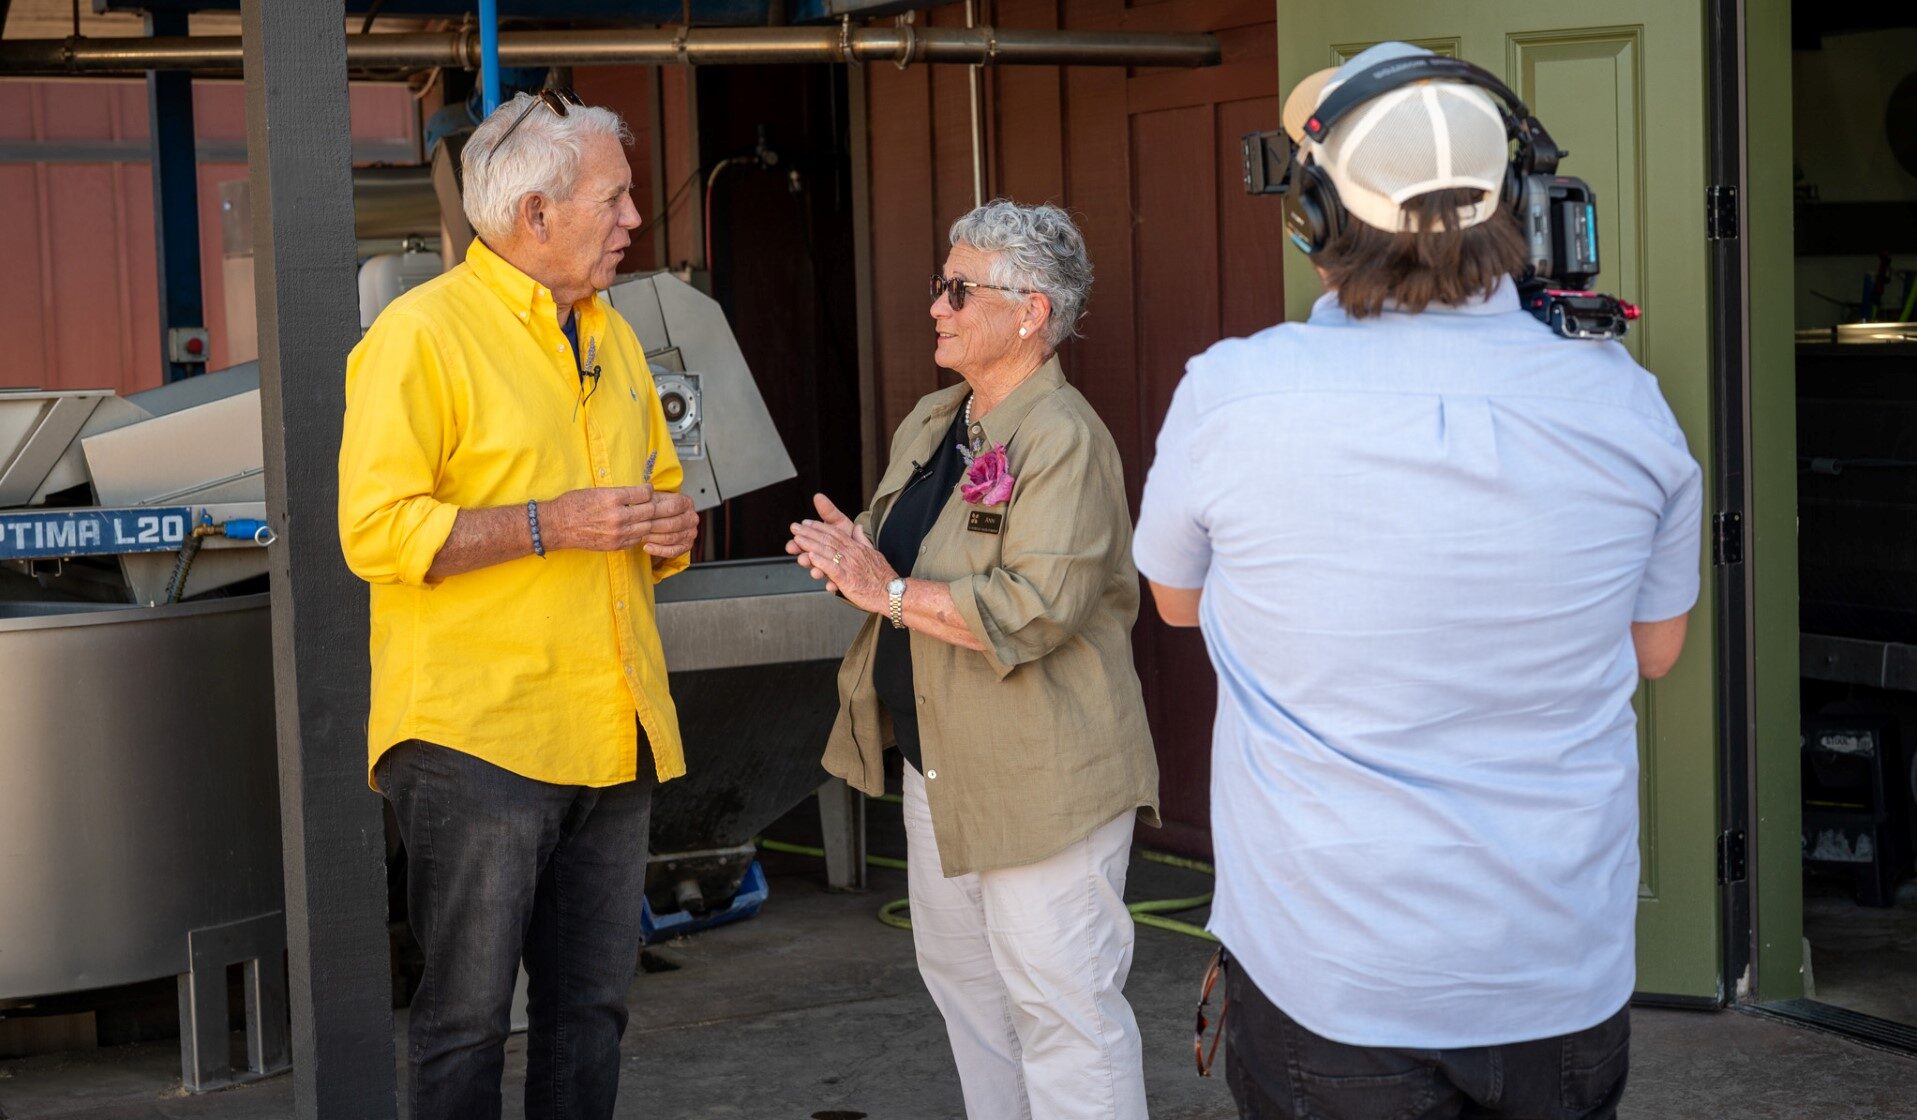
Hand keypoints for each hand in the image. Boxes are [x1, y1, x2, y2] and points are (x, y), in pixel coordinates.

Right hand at [542, 485, 697, 557]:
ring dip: (662, 522)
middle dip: (669, 507)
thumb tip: (639, 493)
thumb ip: (619, 493)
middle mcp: (617, 516)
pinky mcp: (616, 544)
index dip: (651, 491)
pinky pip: (638, 538)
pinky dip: (647, 533)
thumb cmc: (572, 505)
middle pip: (651, 511)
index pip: (643, 493)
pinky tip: (652, 529)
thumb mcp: (596, 491)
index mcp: (612, 498)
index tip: (653, 490)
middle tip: (681, 503)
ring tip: (673, 518)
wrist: (557, 526)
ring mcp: (618, 532)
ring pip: (648, 526)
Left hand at [785, 492, 894, 612]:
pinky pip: (832, 568)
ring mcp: (849, 565)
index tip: (806, 523)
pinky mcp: (848, 579)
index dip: (820, 527)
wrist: (892, 592)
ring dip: (810, 544)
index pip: (836, 533)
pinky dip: (821, 561)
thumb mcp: (874, 553)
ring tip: (796, 539)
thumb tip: (858, 528)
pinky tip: (810, 556)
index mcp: (857, 547)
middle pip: (828, 540)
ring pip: (827, 552)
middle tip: (794, 527)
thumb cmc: (883, 576)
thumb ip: (862, 540)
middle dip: (809, 533)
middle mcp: (852, 553)